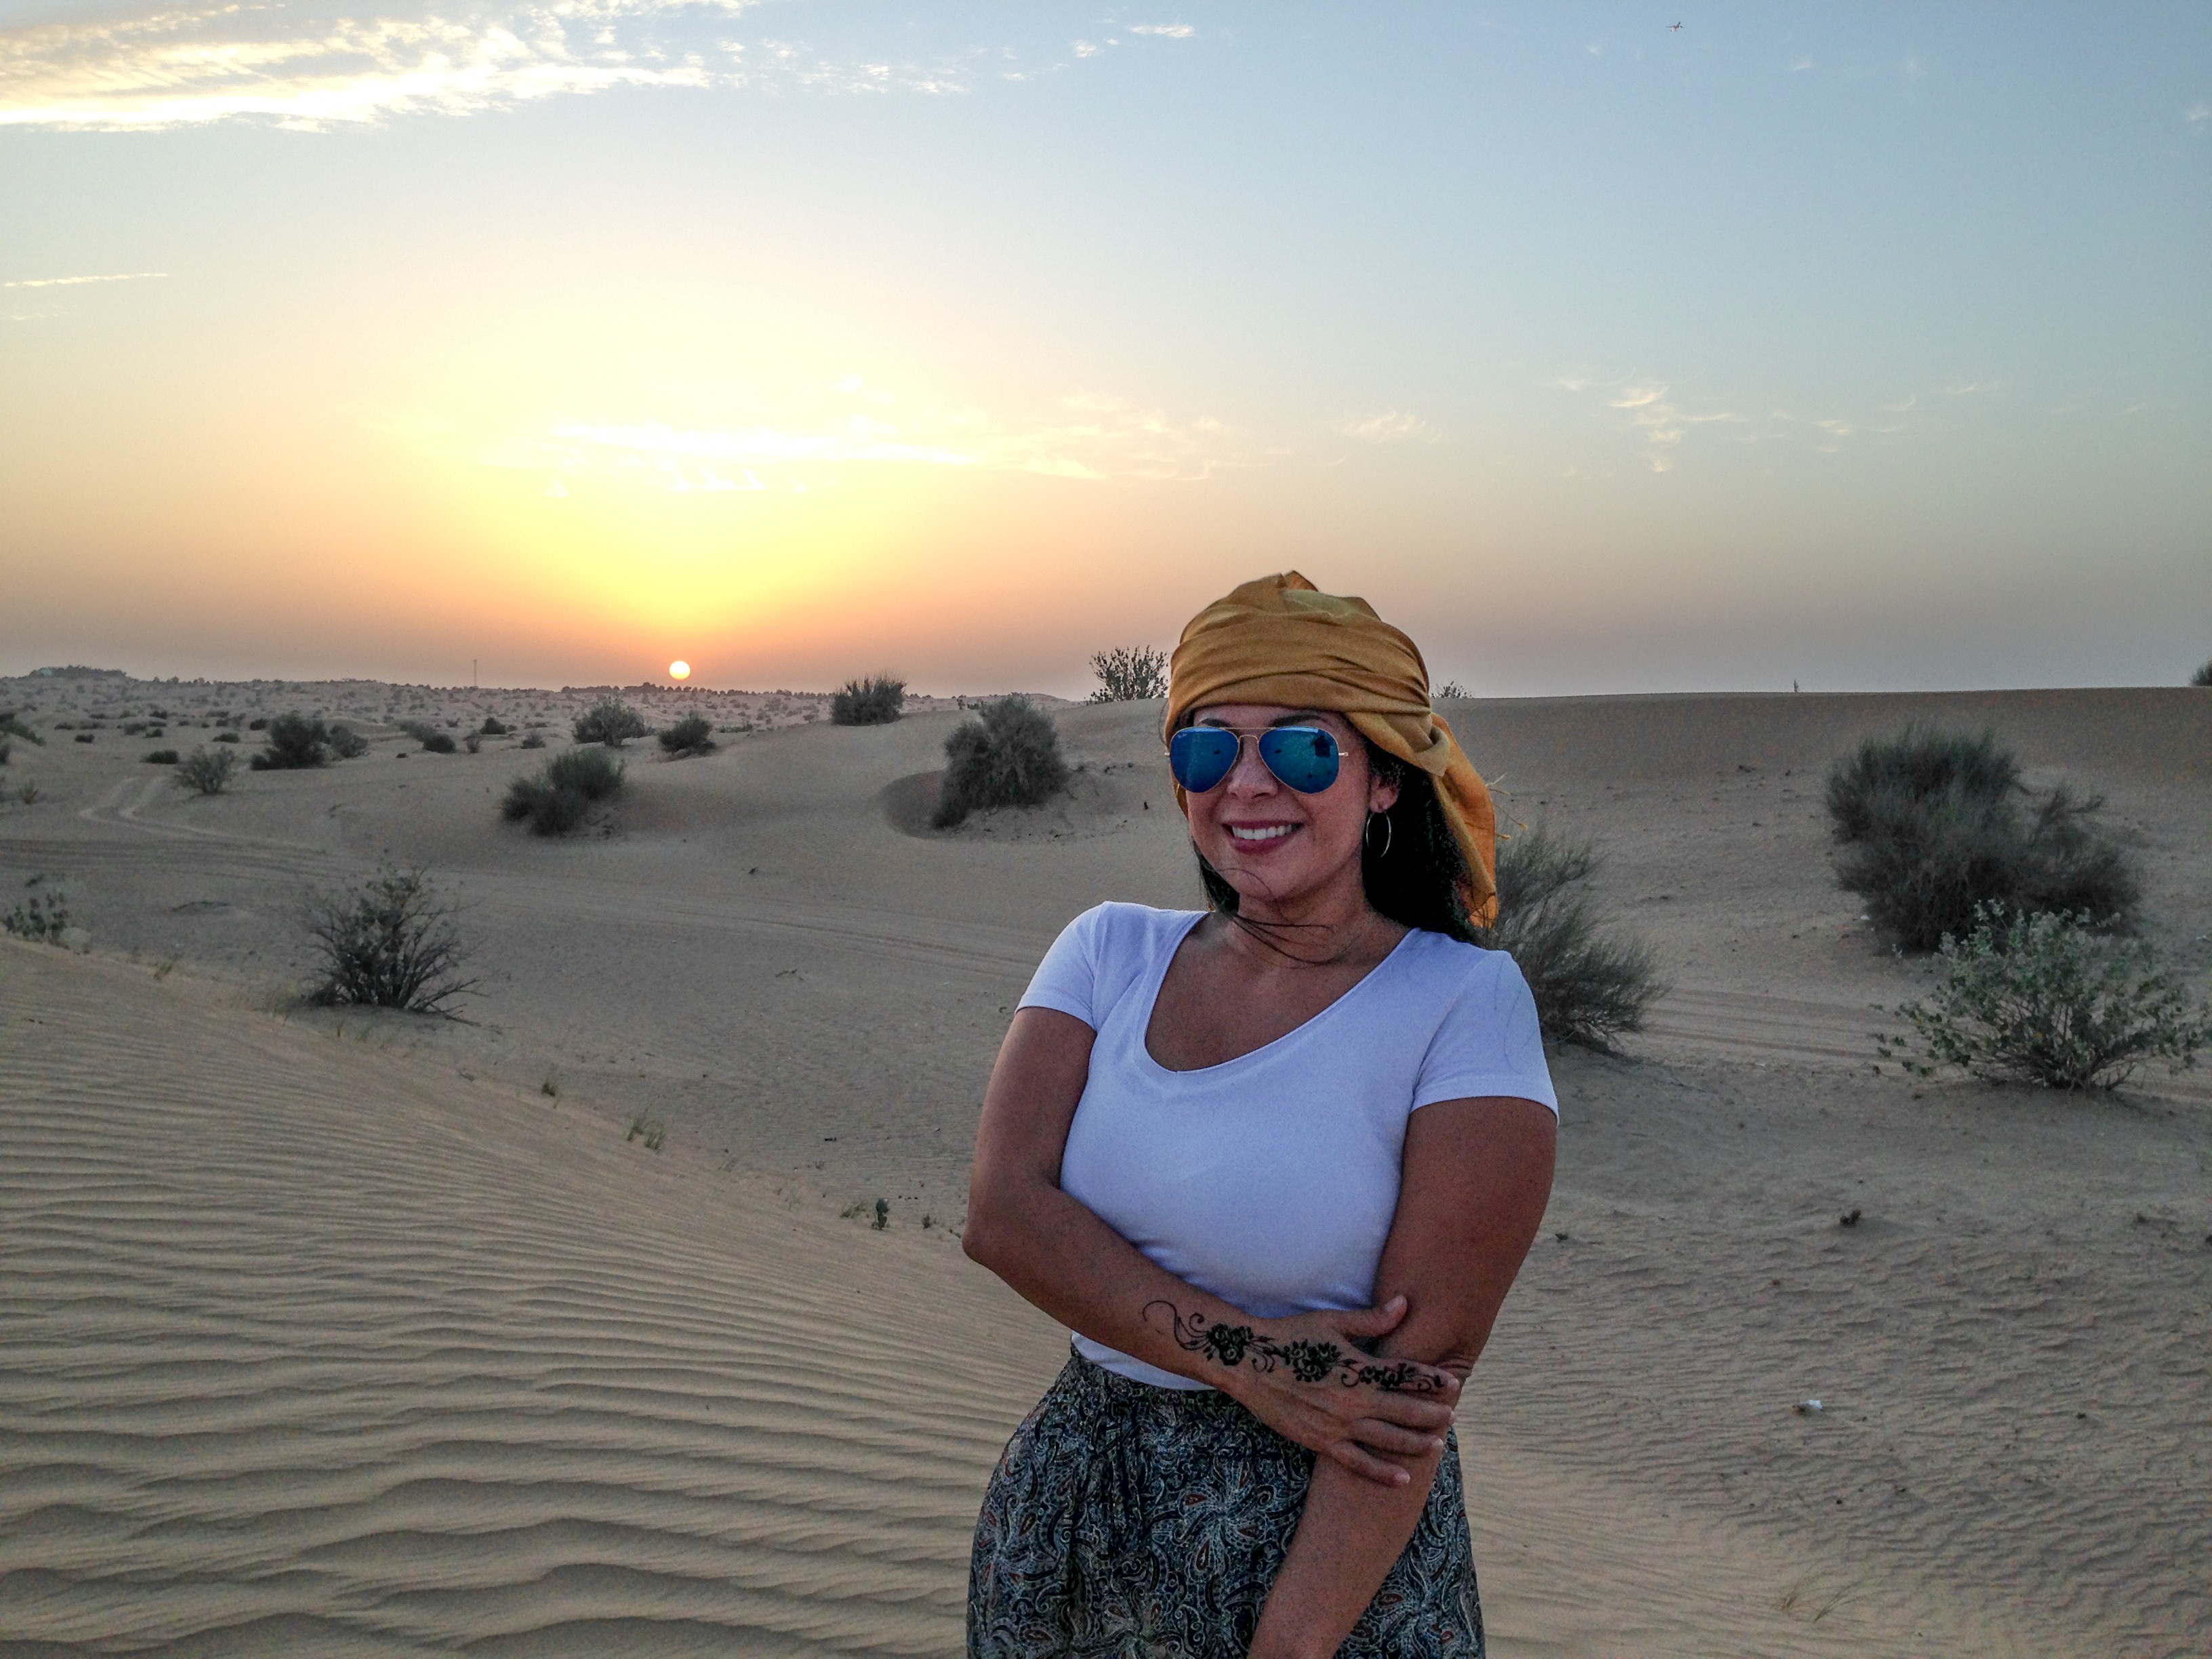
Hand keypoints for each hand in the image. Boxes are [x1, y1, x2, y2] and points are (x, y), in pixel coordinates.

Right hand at [1210, 1297, 1459, 1485]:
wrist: (1249, 1364)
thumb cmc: (1291, 1337)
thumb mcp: (1332, 1322)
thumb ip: (1371, 1319)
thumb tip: (1404, 1304)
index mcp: (1359, 1368)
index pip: (1406, 1374)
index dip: (1432, 1379)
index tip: (1453, 1383)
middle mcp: (1354, 1400)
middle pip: (1405, 1410)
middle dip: (1433, 1415)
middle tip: (1453, 1417)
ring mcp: (1338, 1425)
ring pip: (1389, 1440)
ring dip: (1417, 1443)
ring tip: (1437, 1445)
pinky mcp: (1321, 1442)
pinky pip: (1359, 1462)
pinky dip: (1383, 1472)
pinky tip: (1403, 1477)